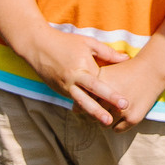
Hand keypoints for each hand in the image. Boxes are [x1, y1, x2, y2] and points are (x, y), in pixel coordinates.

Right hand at [15, 27, 129, 125]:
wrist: (38, 46)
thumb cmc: (65, 42)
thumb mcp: (88, 43)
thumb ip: (107, 52)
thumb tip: (126, 59)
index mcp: (81, 67)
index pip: (100, 83)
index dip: (112, 93)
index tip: (125, 103)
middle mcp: (73, 80)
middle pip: (90, 96)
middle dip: (102, 108)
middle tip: (113, 118)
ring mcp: (65, 87)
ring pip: (81, 102)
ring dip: (94, 112)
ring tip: (107, 122)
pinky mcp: (60, 90)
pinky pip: (74, 100)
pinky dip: (85, 106)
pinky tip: (96, 114)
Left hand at [77, 47, 164, 130]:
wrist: (152, 69)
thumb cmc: (125, 70)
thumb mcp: (105, 73)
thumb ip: (88, 88)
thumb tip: (74, 110)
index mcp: (98, 85)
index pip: (81, 104)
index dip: (85, 104)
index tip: (91, 102)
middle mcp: (108, 98)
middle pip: (92, 115)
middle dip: (96, 112)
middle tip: (104, 106)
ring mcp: (121, 110)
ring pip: (104, 124)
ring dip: (107, 119)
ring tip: (114, 109)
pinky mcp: (132, 118)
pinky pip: (116, 130)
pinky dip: (118, 124)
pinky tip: (123, 114)